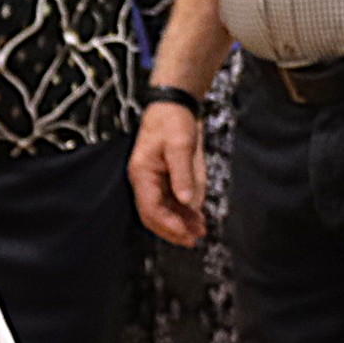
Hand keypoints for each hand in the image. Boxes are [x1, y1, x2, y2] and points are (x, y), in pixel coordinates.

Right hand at [130, 103, 205, 246]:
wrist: (174, 103)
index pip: (152, 209)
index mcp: (142, 174)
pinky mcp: (164, 177)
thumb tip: (189, 203)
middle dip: (174, 229)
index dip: (169, 225)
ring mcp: (153, 180)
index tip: (187, 234)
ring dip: (181, 222)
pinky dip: (184, 210)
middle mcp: (144, 180)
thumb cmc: (173, 121)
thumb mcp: (181, 146)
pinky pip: (171, 200)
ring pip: (164, 210)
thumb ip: (184, 175)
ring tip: (201, 229)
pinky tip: (198, 216)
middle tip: (195, 239)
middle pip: (154, 215)